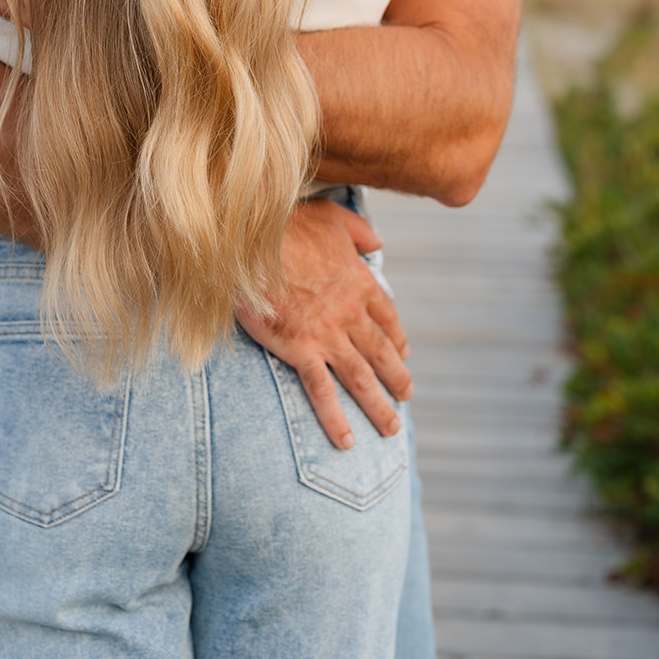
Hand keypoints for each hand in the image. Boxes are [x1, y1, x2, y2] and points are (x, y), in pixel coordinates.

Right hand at [237, 198, 411, 447]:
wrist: (253, 243)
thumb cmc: (289, 225)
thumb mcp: (333, 218)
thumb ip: (360, 232)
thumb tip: (378, 243)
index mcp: (359, 283)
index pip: (388, 319)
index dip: (397, 339)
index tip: (402, 354)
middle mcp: (351, 313)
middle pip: (382, 353)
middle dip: (397, 379)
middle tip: (406, 396)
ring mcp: (328, 335)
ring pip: (361, 378)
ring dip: (378, 407)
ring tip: (390, 428)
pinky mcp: (300, 349)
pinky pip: (323, 391)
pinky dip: (336, 419)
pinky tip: (347, 440)